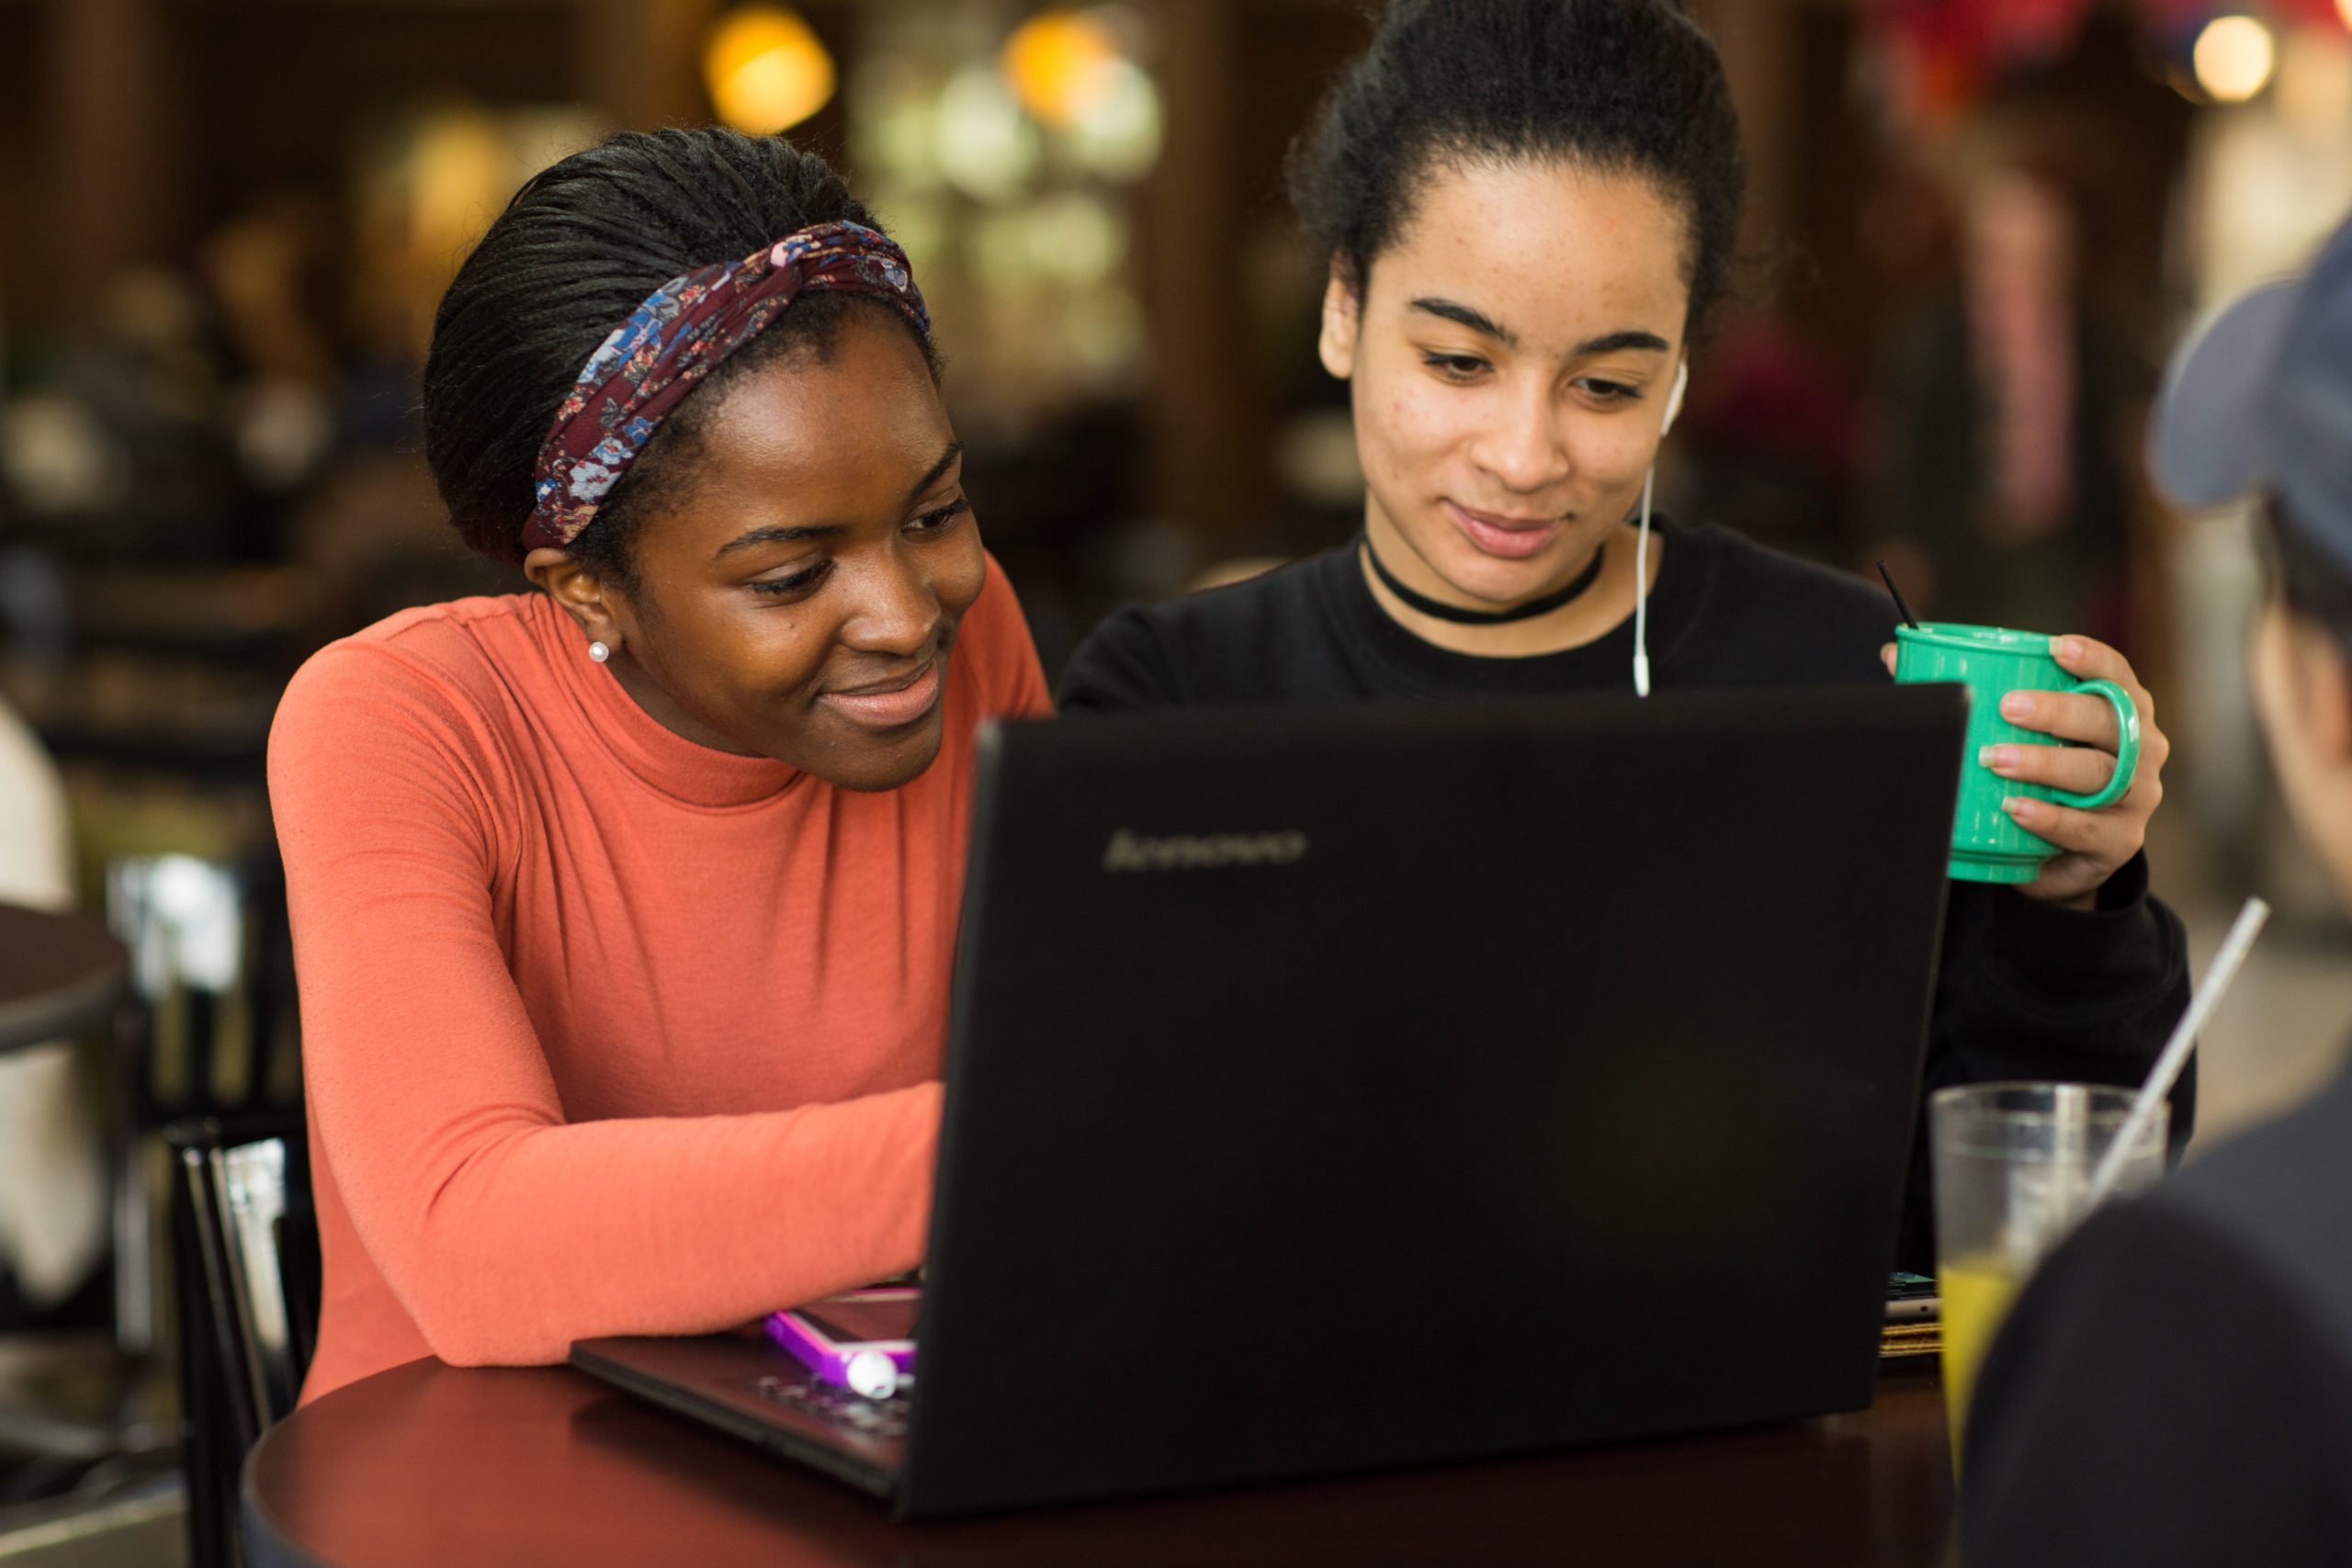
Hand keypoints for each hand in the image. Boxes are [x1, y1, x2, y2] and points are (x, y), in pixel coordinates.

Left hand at [1881, 636, 2168, 908]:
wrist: (2062, 853)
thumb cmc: (2040, 775)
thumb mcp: (2018, 734)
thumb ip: (1968, 694)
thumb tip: (1894, 656)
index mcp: (2121, 710)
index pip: (2117, 675)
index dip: (2092, 659)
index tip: (2055, 648)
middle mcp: (2141, 749)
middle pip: (2109, 721)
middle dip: (2058, 711)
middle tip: (2009, 707)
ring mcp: (2136, 797)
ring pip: (2098, 774)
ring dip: (2046, 764)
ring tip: (1996, 760)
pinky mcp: (2119, 841)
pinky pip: (2088, 828)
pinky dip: (2050, 818)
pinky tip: (2015, 808)